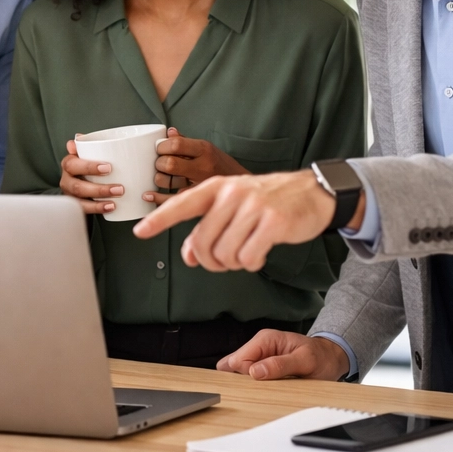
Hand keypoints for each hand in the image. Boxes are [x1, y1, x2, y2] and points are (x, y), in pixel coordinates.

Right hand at [59, 138, 123, 215]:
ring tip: (117, 199)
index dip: (89, 167)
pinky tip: (111, 207)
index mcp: (68, 164)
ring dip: (100, 201)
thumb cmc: (88, 165)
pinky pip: (84, 209)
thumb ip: (86, 145)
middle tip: (120, 188)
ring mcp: (70, 194)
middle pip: (77, 186)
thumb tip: (78, 137)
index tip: (109, 168)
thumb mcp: (88, 153)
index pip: (72, 164)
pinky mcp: (76, 206)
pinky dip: (97, 208)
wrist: (82, 183)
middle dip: (99, 188)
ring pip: (80, 200)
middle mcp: (66, 180)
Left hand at [132, 170, 334, 271]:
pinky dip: (251, 263)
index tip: (139, 232)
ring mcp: (254, 206)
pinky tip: (259, 255)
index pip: (181, 204)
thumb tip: (187, 255)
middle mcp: (232, 194)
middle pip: (202, 243)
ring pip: (225, 254)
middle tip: (222, 262)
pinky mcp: (274, 222)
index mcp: (217, 187)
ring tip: (244, 254)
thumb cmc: (267, 202)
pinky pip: (249, 258)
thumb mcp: (233, 207)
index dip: (159, 220)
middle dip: (210, 262)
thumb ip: (207, 228)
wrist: (313, 193)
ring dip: (233, 263)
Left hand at [148, 128, 248, 203]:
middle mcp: (203, 166)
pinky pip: (172, 200)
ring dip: (158, 179)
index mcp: (204, 149)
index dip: (162, 146)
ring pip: (169, 182)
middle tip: (159, 164)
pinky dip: (157, 198)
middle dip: (158, 163)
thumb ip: (187, 141)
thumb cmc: (222, 166)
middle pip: (170, 163)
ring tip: (160, 177)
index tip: (159, 149)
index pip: (176, 144)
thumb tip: (169, 132)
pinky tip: (149, 195)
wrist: (247, 188)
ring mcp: (200, 184)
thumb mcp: (208, 149)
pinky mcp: (198, 200)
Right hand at [218, 329, 349, 380]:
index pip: (239, 359)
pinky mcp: (261, 367)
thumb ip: (280, 365)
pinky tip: (263, 392)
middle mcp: (258, 346)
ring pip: (240, 374)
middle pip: (234, 367)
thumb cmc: (320, 357)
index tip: (258, 387)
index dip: (245, 375)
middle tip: (262, 391)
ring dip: (249, 386)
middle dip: (242, 381)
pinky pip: (249, 378)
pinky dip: (253, 387)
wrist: (331, 358)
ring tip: (265, 391)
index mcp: (265, 339)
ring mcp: (259, 357)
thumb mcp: (305, 361)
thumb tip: (254, 371)